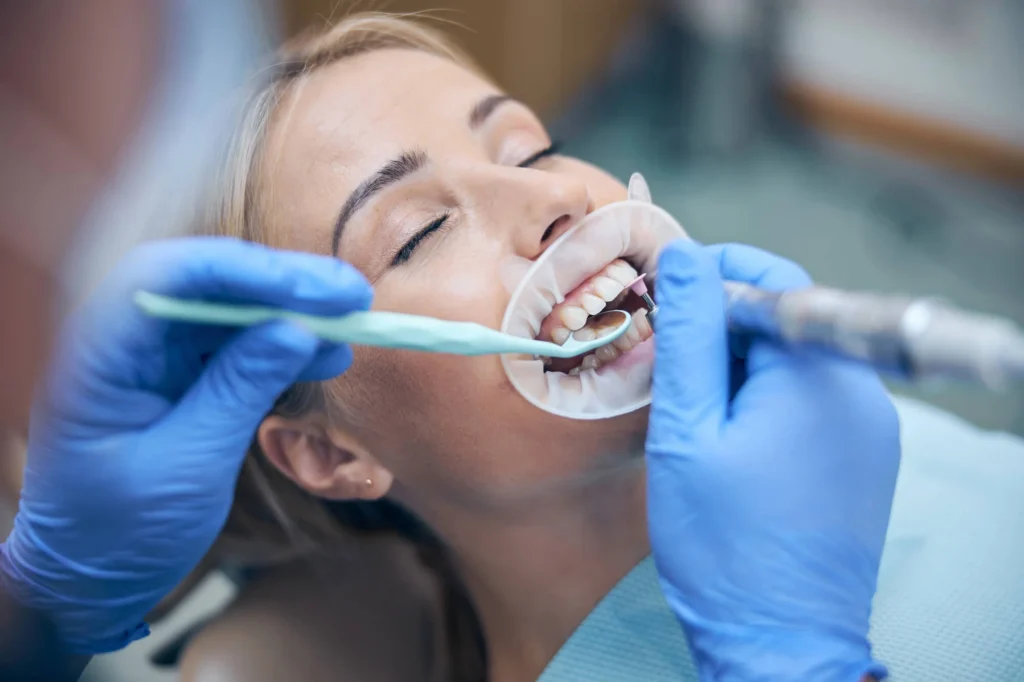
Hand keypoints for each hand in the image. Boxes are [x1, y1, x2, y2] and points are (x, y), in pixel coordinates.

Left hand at [1, 237, 371, 652]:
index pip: (172, 276)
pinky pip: (234, 342)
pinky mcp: (177, 374)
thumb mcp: (187, 467)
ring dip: (290, 312)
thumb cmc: (118, 533)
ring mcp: (150, 355)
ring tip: (350, 327)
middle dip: (282, 282)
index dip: (250, 270)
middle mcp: (123, 340)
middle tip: (353, 294)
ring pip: (227, 306)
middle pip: (206, 280)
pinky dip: (281, 345)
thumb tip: (297, 329)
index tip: (320, 289)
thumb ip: (238, 389)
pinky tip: (324, 356)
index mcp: (100, 354)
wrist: (87, 577)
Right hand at [646, 241, 897, 681]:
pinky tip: (730, 436)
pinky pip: (816, 400)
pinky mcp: (868, 458)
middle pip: (789, 321)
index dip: (713, 275)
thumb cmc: (721, 542)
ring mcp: (872, 428)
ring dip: (743, 365)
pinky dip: (769, 398)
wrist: (779, 643)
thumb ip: (689, 335)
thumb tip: (684, 256)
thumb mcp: (686, 429)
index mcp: (818, 374)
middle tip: (667, 358)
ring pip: (799, 360)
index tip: (663, 294)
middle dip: (723, 326)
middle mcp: (861, 391)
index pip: (774, 278)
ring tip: (692, 406)